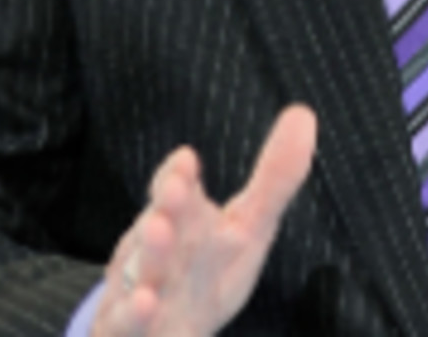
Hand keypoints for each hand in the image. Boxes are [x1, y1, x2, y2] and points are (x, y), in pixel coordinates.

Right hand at [93, 104, 316, 336]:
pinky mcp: (127, 335)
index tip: (188, 161)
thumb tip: (304, 113)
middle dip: (166, 208)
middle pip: (159, 227)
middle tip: (175, 193)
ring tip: (158, 235)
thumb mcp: (248, 227)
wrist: (155, 332)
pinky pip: (123, 329)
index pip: (175, 189)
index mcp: (184, 222)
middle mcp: (157, 253)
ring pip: (136, 275)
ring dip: (148, 257)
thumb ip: (276, 179)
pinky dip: (131, 319)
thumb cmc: (206, 272)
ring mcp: (137, 295)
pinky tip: (144, 306)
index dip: (178, 175)